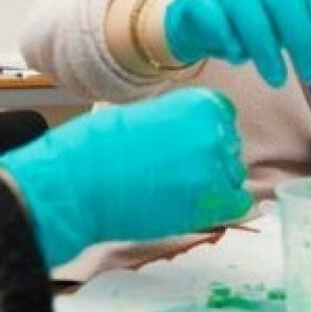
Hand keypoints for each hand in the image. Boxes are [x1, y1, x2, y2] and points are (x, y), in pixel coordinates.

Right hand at [0, 88, 252, 267]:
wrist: (75, 184)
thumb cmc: (96, 148)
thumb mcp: (146, 115)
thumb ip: (179, 121)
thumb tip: (194, 134)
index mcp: (200, 103)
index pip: (224, 118)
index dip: (207, 134)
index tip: (189, 146)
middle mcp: (214, 132)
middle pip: (229, 148)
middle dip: (209, 160)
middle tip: (177, 172)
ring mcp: (214, 168)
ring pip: (232, 177)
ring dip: (214, 185)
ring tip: (177, 191)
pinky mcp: (208, 203)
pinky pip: (235, 205)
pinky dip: (220, 208)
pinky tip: (193, 207)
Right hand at [164, 0, 310, 86]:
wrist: (202, 15)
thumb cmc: (258, 19)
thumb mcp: (291, 22)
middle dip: (301, 39)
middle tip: (310, 74)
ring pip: (246, 5)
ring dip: (266, 48)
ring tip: (278, 78)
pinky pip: (215, 18)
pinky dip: (231, 42)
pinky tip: (240, 58)